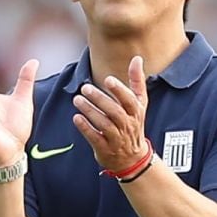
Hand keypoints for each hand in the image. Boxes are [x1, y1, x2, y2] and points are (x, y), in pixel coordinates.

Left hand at [72, 56, 149, 171]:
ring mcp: (116, 138)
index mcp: (136, 112)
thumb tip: (137, 59)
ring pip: (104, 124)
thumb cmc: (133, 125)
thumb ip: (137, 81)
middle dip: (99, 99)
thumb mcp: (139, 104)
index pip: (130, 100)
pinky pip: (95, 138)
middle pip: (114, 112)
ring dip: (90, 111)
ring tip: (77, 100)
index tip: (108, 80)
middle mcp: (127, 125)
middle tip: (85, 88)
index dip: (120, 91)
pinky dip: (85, 128)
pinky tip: (76, 118)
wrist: (132, 158)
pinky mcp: (105, 149)